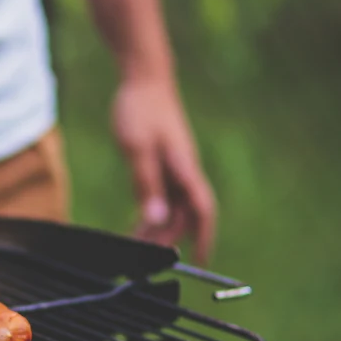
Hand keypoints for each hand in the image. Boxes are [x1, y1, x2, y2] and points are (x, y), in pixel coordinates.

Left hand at [112, 75, 216, 263]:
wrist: (144, 80)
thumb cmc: (141, 110)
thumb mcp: (137, 149)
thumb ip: (146, 184)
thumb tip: (157, 219)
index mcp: (185, 168)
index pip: (202, 211)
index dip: (204, 237)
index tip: (200, 261)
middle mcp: (185, 171)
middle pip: (184, 215)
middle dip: (168, 239)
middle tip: (144, 260)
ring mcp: (176, 167)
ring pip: (173, 207)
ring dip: (158, 228)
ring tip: (136, 246)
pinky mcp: (165, 163)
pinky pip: (163, 195)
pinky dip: (152, 212)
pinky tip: (139, 224)